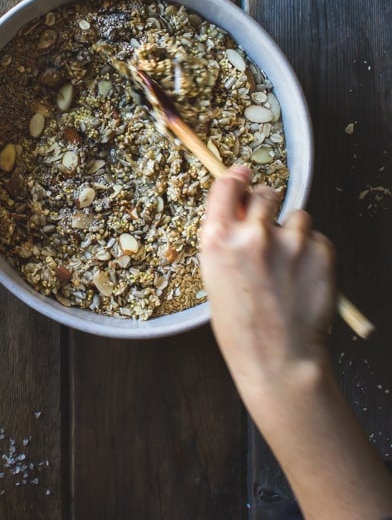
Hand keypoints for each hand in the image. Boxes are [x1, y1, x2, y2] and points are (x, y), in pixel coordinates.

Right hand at [199, 166, 336, 409]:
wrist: (279, 360)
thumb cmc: (242, 327)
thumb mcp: (215, 277)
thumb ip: (226, 238)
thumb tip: (240, 206)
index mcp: (218, 239)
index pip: (227, 186)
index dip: (237, 179)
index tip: (244, 175)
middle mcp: (251, 234)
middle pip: (265, 193)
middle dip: (268, 205)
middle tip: (269, 231)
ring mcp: (289, 241)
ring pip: (296, 216)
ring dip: (293, 233)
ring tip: (288, 267)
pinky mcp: (320, 251)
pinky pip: (317, 238)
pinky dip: (313, 253)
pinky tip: (303, 279)